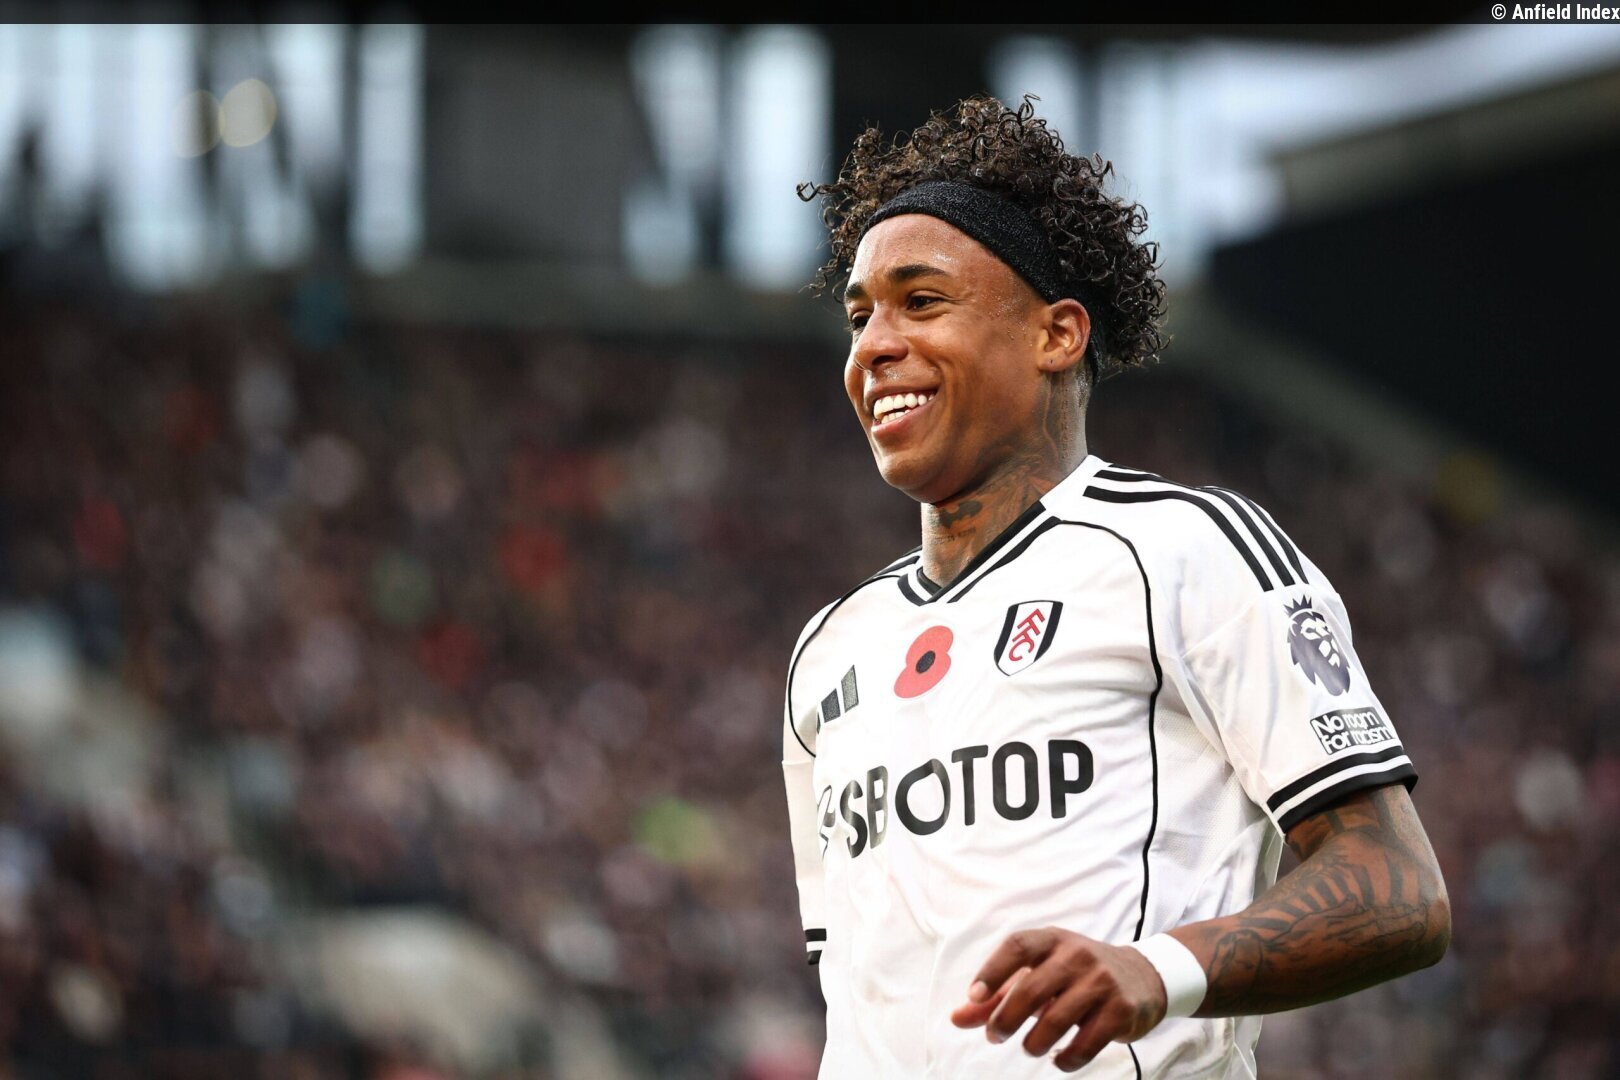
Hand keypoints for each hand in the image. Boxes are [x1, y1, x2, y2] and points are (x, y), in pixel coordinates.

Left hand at [949, 927, 1168, 1071]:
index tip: (973, 998)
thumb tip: (957, 1018)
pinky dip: (1067, 1059)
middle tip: (995, 1036)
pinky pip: (1087, 1042)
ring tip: (1030, 1047)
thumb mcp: (1041, 974)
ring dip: (1034, 1042)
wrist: (1143, 976)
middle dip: (1006, 1018)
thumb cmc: (1078, 974)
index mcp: (1053, 940)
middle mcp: (1077, 955)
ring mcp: (1101, 982)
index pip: (1018, 946)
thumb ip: (998, 996)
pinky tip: (1060, 1060)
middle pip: (1032, 988)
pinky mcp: (1122, 1010)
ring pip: (1056, 1019)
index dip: (992, 971)